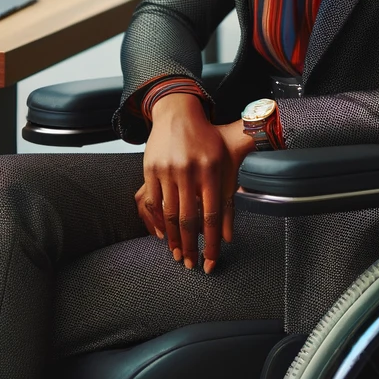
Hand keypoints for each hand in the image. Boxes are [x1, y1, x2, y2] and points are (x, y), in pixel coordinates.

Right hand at [141, 94, 254, 272]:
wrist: (179, 113)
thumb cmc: (207, 141)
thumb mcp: (224, 165)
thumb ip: (228, 200)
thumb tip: (228, 237)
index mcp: (211, 169)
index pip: (212, 215)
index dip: (211, 242)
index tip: (210, 262)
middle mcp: (189, 170)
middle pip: (188, 219)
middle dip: (190, 247)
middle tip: (190, 265)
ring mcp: (167, 169)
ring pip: (169, 214)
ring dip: (172, 239)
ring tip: (176, 254)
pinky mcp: (150, 168)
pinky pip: (152, 202)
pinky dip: (157, 221)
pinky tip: (162, 234)